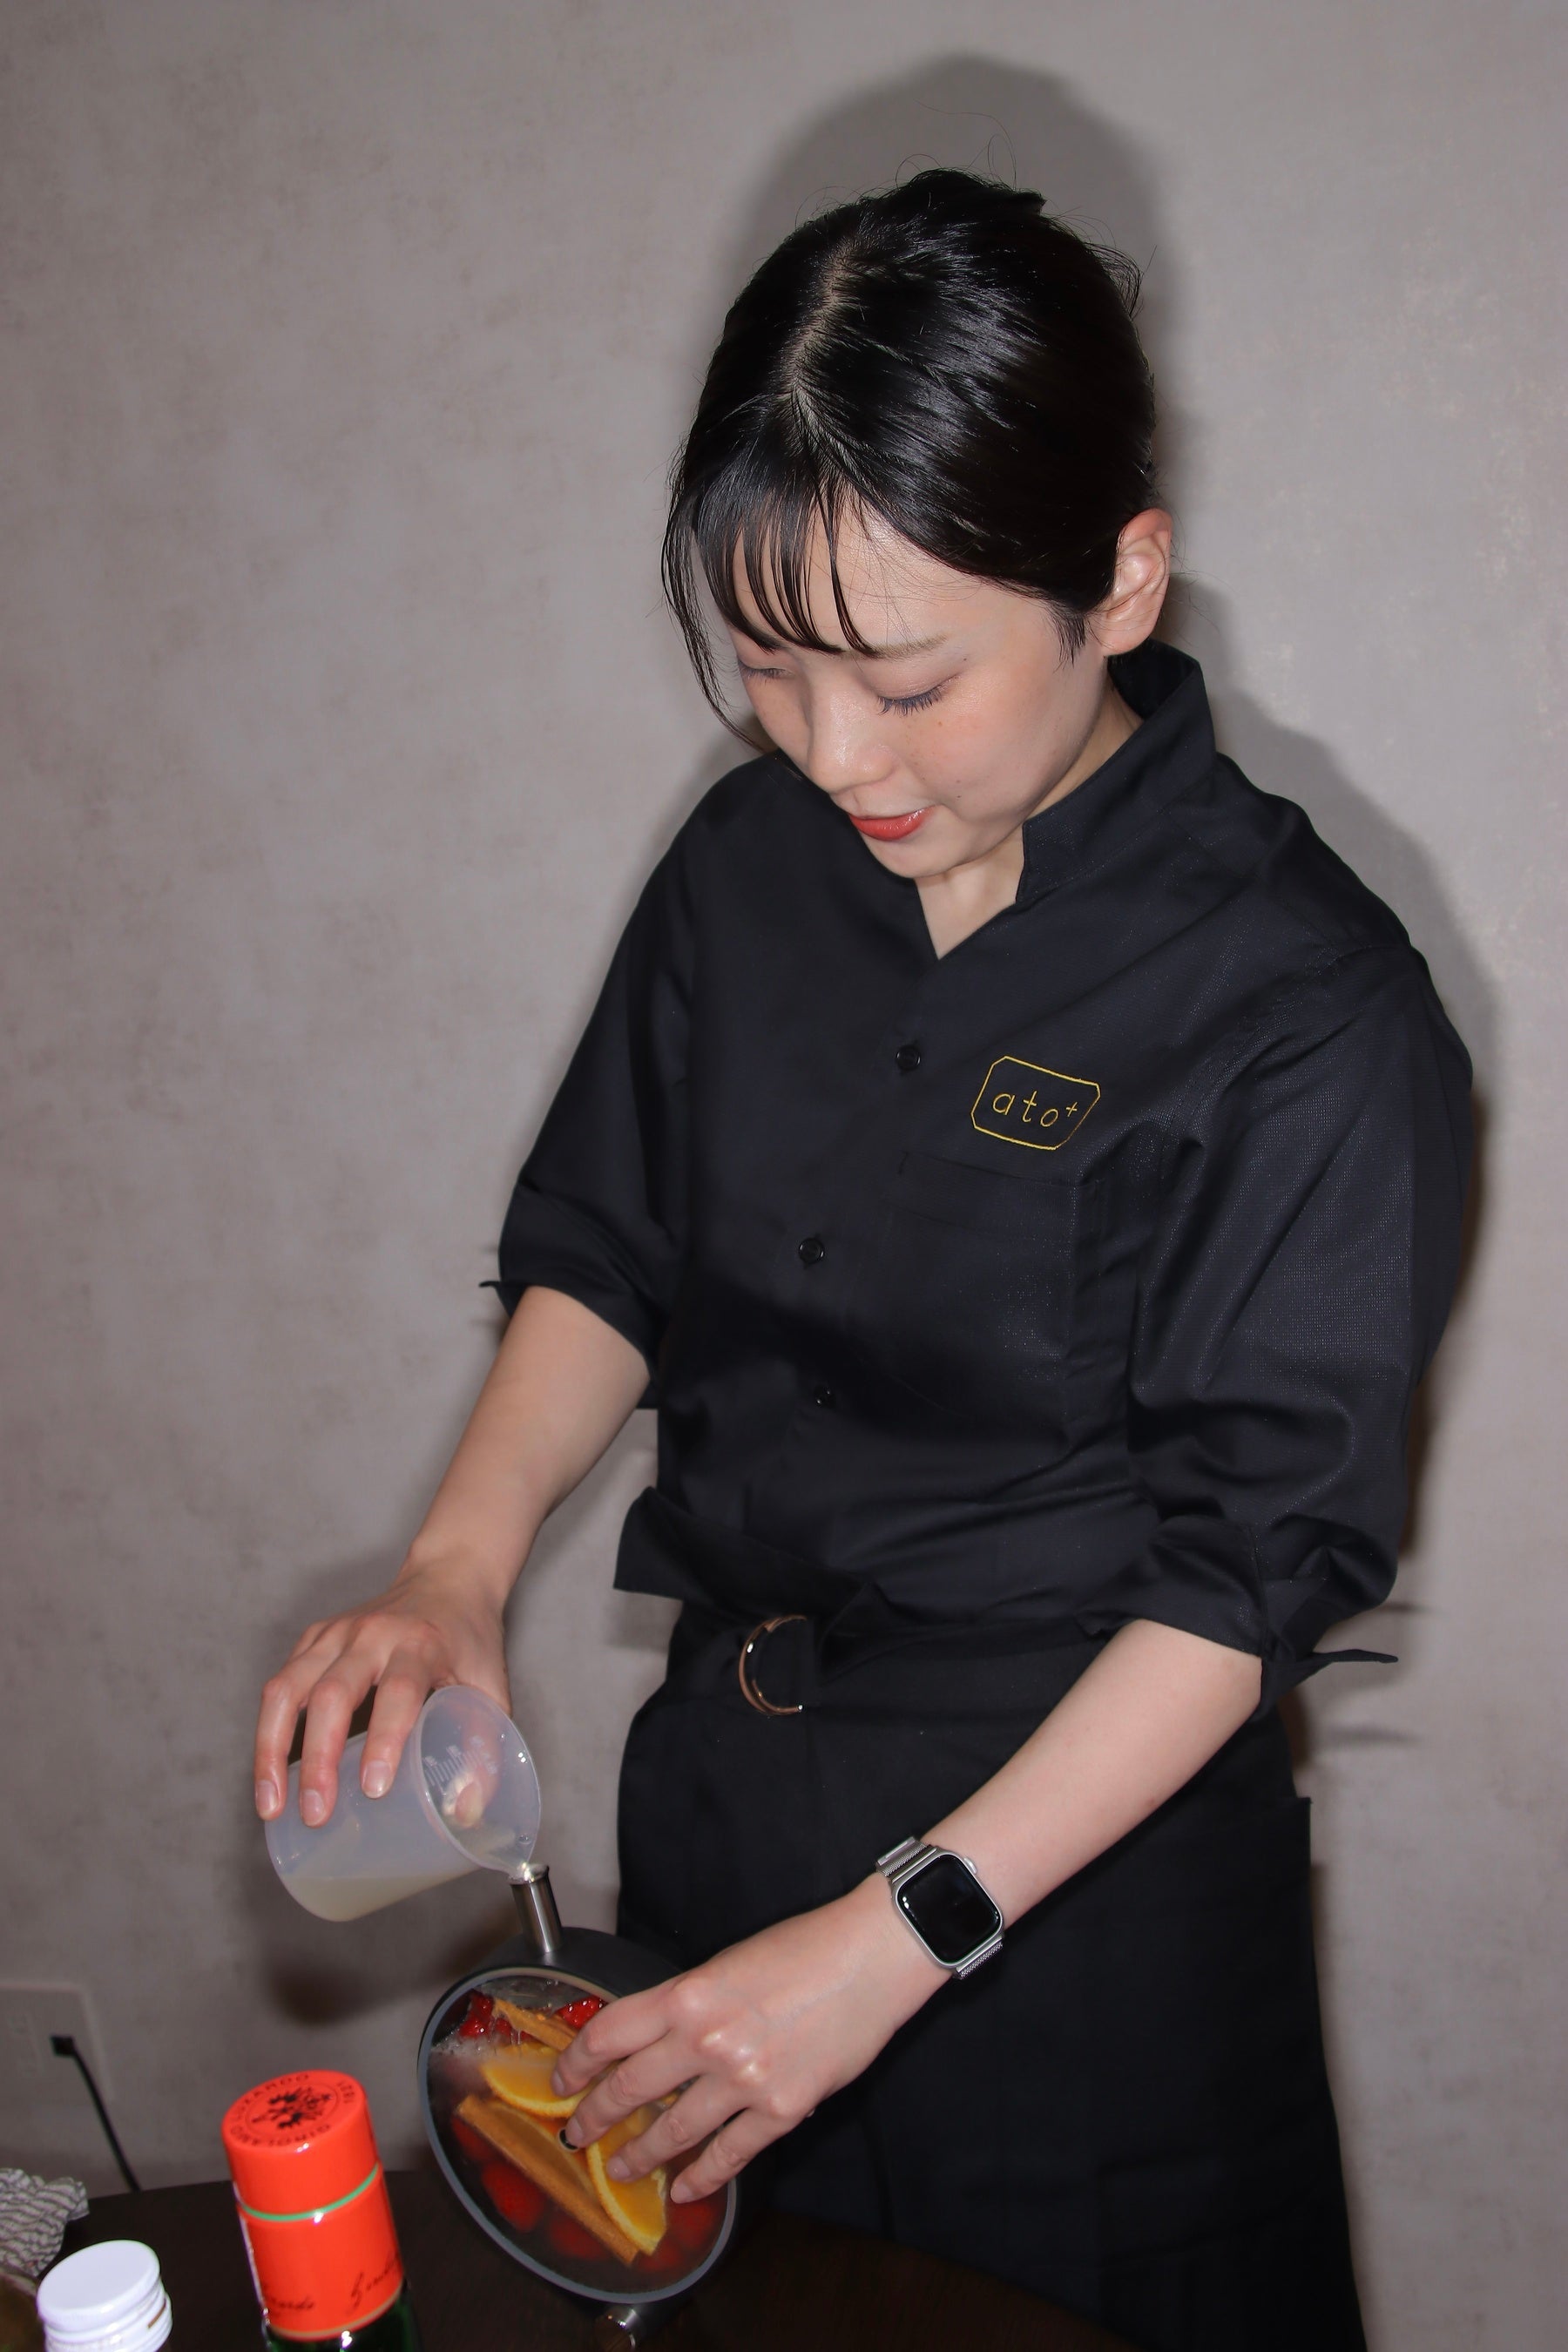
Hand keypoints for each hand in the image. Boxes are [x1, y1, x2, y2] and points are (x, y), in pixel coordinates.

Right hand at [253, 1556, 508, 1824]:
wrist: (449, 1578)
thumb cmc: (470, 1641)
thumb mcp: (492, 1686)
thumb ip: (484, 1746)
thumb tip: (466, 1811)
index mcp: (421, 1643)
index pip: (399, 1692)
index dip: (386, 1740)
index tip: (373, 1789)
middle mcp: (373, 1634)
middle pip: (332, 1693)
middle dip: (318, 1759)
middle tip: (316, 1813)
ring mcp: (336, 1633)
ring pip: (288, 1688)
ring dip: (272, 1749)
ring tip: (271, 1804)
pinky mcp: (314, 1637)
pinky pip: (281, 1685)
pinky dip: (270, 1730)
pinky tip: (271, 1771)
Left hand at [553, 1877, 946, 2200]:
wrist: (870, 1958)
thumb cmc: (805, 1948)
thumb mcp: (728, 1963)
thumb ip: (688, 2004)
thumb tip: (655, 2043)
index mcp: (687, 1994)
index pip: (608, 2034)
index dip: (575, 2062)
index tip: (562, 2080)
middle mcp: (705, 2040)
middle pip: (628, 2090)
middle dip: (594, 2117)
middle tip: (577, 2134)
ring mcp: (743, 2081)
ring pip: (672, 2133)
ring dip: (639, 2155)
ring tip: (621, 2168)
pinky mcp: (781, 2110)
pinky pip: (729, 2155)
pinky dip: (702, 2177)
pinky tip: (686, 2189)